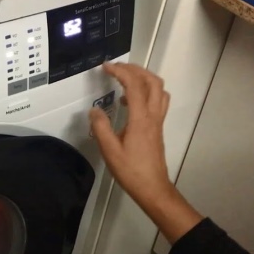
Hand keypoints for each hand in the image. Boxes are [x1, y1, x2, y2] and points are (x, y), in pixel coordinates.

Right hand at [89, 62, 174, 209]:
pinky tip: (128, 101)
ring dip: (144, 78)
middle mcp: (153, 116)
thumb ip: (101, 127)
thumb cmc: (131, 170)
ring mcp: (158, 121)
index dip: (120, 72)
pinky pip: (157, 101)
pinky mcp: (157, 127)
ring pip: (159, 90)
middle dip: (135, 69)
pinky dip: (145, 92)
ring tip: (125, 79)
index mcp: (141, 119)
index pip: (134, 86)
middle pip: (152, 82)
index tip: (106, 67)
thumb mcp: (109, 150)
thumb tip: (94, 110)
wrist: (152, 187)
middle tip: (118, 68)